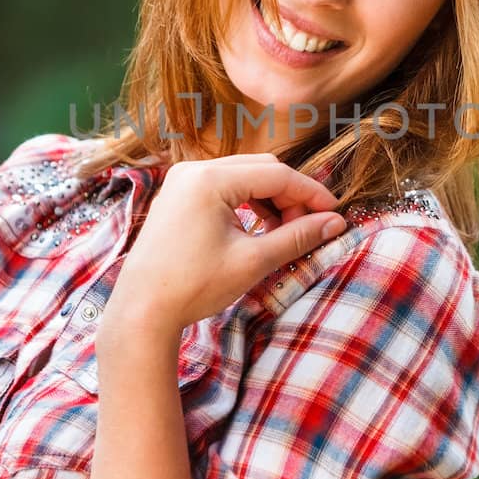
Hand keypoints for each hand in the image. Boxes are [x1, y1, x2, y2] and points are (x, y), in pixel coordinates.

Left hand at [104, 154, 346, 337]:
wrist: (143, 309)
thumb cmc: (193, 286)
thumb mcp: (253, 261)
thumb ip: (297, 237)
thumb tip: (334, 224)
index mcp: (210, 179)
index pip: (277, 175)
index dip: (311, 194)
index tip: (335, 213)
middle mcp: (194, 170)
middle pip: (261, 169)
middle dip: (290, 197)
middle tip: (308, 228)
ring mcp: (183, 180)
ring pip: (244, 176)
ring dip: (270, 200)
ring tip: (284, 233)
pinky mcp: (178, 194)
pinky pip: (224, 187)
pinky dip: (247, 203)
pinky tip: (258, 230)